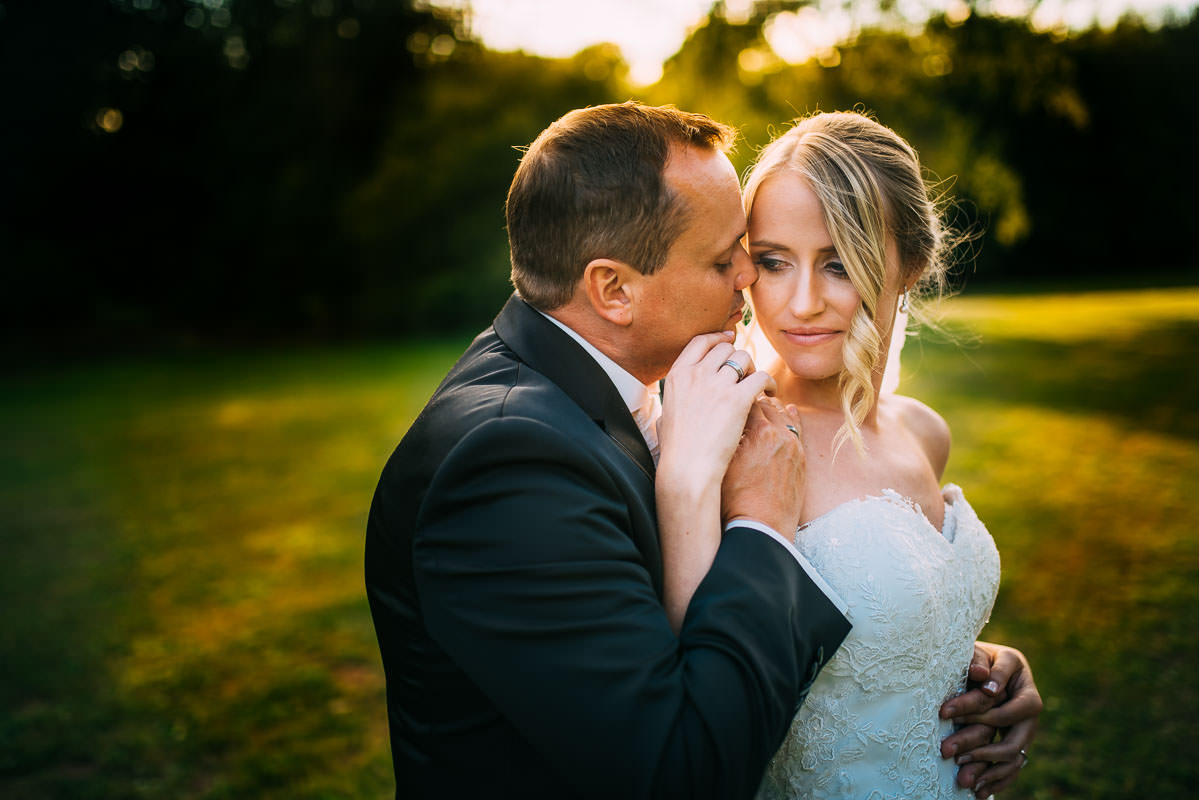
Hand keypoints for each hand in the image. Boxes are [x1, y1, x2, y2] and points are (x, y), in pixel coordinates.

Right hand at [657, 331, 773, 494]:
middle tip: (745, 373)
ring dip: (753, 369)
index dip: (718, 338)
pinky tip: (770, 392)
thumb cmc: (676, 451)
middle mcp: (697, 374)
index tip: (729, 340)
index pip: (700, 342)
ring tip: (758, 385)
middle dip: (738, 358)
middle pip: (726, 349)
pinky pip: (761, 377)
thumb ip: (673, 403)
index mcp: (677, 375)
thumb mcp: (665, 417)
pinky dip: (769, 382)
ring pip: (745, 359)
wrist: (687, 468)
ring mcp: (717, 384)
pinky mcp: (738, 398)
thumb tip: (674, 403)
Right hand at [720, 398, 804, 534]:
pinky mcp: (801, 461)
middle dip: (753, 401)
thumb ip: (721, 438)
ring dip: (772, 410)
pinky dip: (791, 420)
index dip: (735, 396)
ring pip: (783, 417)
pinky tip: (790, 411)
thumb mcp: (720, 465)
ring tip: (762, 401)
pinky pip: (798, 432)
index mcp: (759, 433)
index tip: (727, 392)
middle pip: (766, 407)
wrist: (762, 530)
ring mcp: (794, 448)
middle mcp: (780, 436)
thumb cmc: (734, 502)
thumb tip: (714, 420)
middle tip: (740, 395)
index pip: (746, 402)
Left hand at [940, 642, 1041, 796]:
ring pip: (1013, 753)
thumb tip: (982, 678)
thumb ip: (977, 660)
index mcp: (1020, 675)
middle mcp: (1028, 701)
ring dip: (986, 767)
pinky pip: (1014, 766)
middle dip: (976, 744)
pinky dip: (998, 780)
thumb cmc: (978, 654)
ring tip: (961, 778)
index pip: (1001, 697)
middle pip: (1012, 734)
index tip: (944, 712)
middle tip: (946, 750)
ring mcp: (1027, 724)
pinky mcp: (1019, 739)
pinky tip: (978, 791)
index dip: (975, 706)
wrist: (987, 663)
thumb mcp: (977, 650)